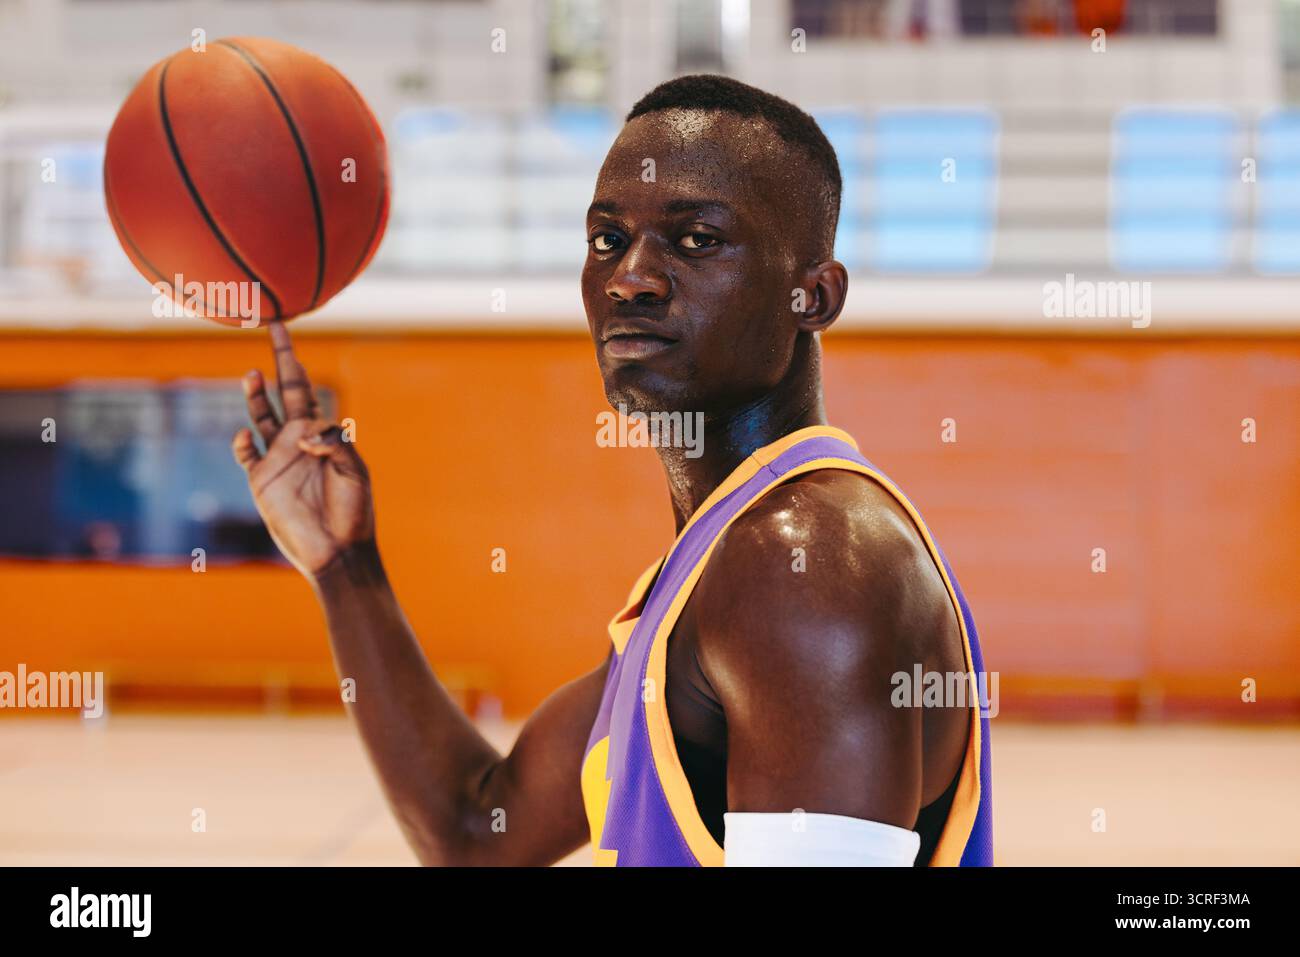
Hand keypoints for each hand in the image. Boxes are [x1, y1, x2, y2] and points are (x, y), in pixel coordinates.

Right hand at [231, 321, 373, 577]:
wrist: (337, 550)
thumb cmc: (353, 511)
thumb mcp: (355, 471)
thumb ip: (334, 443)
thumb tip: (302, 431)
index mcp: (322, 432)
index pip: (304, 387)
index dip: (293, 360)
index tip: (284, 329)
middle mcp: (297, 439)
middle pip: (282, 391)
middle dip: (277, 361)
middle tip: (271, 329)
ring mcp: (277, 458)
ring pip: (260, 417)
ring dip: (254, 396)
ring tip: (251, 375)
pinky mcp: (262, 481)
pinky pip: (246, 455)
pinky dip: (242, 442)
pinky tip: (244, 436)